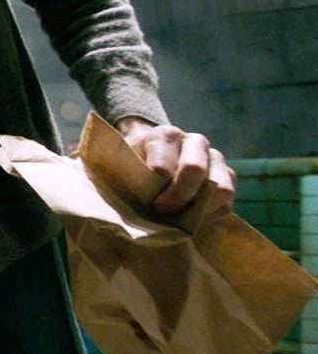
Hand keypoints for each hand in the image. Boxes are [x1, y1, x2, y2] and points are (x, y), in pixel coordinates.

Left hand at [118, 117, 234, 219]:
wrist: (152, 154)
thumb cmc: (136, 162)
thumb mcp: (125, 163)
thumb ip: (131, 176)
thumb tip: (137, 203)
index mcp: (167, 135)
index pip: (163, 166)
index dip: (155, 190)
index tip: (148, 202)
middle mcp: (196, 142)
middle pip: (195, 170)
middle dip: (178, 197)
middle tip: (163, 211)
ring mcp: (216, 159)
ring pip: (221, 188)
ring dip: (199, 209)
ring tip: (179, 217)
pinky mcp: (228, 178)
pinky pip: (227, 204)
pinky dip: (210, 216)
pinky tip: (191, 217)